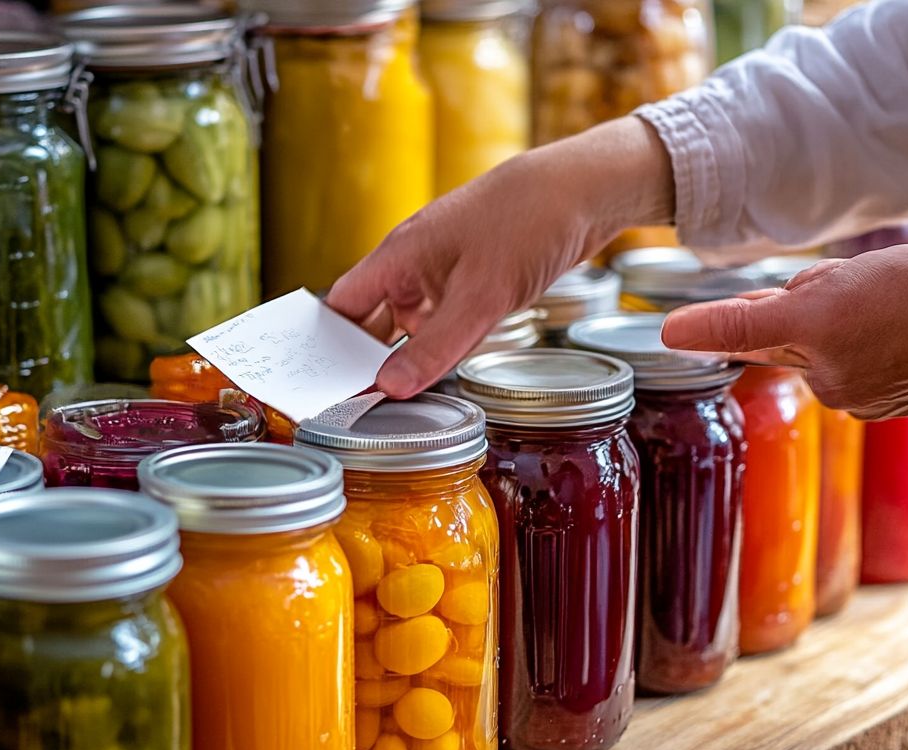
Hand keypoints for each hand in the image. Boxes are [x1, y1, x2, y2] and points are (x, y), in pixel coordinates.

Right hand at [328, 117, 674, 396]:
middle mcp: (413, 264)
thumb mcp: (480, 296)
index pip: (341, 306)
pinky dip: (438, 343)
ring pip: (409, 321)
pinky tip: (444, 367)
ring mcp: (443, 271)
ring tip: (395, 396)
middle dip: (363, 357)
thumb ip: (435, 346)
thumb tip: (390, 388)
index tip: (325, 385)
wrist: (582, 189)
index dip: (327, 344)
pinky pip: (441, 318)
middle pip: (370, 318)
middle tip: (358, 402)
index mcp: (398, 257)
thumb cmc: (527, 223)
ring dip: (405, 353)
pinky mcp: (472, 278)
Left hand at [660, 243, 907, 418]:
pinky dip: (902, 315)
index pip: (761, 335)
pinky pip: (892, 333)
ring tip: (903, 292)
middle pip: (811, 323)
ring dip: (866, 299)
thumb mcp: (814, 301)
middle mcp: (841, 385)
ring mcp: (881, 385)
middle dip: (829, 294)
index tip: (689, 325)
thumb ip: (739, 321)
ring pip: (852, 321)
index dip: (746, 314)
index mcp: (814, 368)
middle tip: (865, 285)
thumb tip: (672, 334)